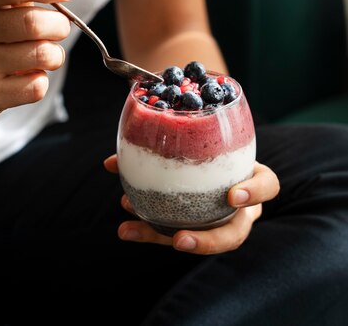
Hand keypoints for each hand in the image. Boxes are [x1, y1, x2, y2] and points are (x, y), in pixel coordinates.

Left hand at [104, 156, 279, 254]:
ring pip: (198, 239)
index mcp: (251, 177)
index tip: (232, 195)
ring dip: (162, 237)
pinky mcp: (198, 229)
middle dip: (209, 241)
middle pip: (235, 233)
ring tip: (133, 230)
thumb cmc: (210, 145)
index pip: (267, 186)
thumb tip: (111, 162)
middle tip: (179, 239)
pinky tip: (125, 228)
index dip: (254, 193)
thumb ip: (169, 139)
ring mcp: (220, 221)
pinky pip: (175, 234)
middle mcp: (240, 207)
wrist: (211, 155)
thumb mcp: (200, 138)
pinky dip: (148, 231)